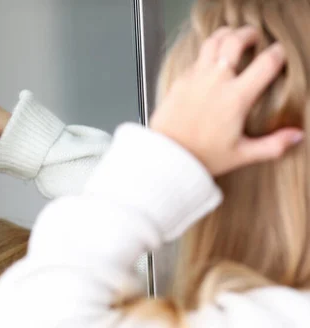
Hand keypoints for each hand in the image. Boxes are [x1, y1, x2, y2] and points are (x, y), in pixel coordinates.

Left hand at [150, 26, 303, 175]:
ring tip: (231, 38)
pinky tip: (209, 62)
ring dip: (225, 36)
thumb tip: (296, 136)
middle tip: (254, 37)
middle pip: (236, 41)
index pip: (267, 63)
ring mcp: (195, 78)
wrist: (166, 157)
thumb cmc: (201, 157)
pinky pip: (195, 59)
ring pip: (212, 42)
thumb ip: (272, 145)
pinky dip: (205, 55)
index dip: (278, 53)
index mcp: (236, 97)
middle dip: (248, 34)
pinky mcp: (180, 81)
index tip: (279, 54)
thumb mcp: (241, 154)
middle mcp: (216, 82)